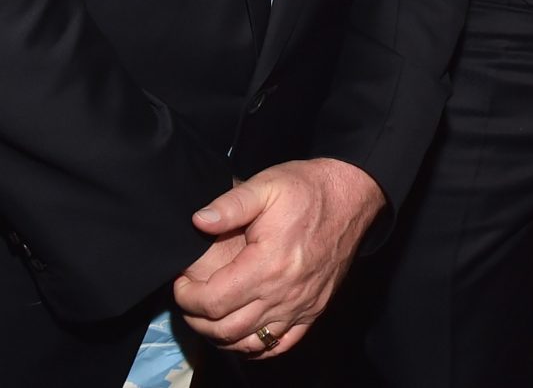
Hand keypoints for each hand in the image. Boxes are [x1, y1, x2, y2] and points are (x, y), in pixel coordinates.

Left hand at [174, 157, 385, 357]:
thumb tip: (198, 222)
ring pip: (251, 343)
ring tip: (209, 316)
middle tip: (189, 300)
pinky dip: (257, 347)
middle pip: (227, 329)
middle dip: (198, 320)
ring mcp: (302, 306)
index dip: (187, 298)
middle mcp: (285, 294)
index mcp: (267, 265)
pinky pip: (281, 345)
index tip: (180, 284)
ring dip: (222, 337)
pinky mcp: (314, 310)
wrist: (352, 195)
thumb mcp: (266, 185)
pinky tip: (244, 334)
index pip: (213, 302)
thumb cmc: (307, 189)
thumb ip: (230, 205)